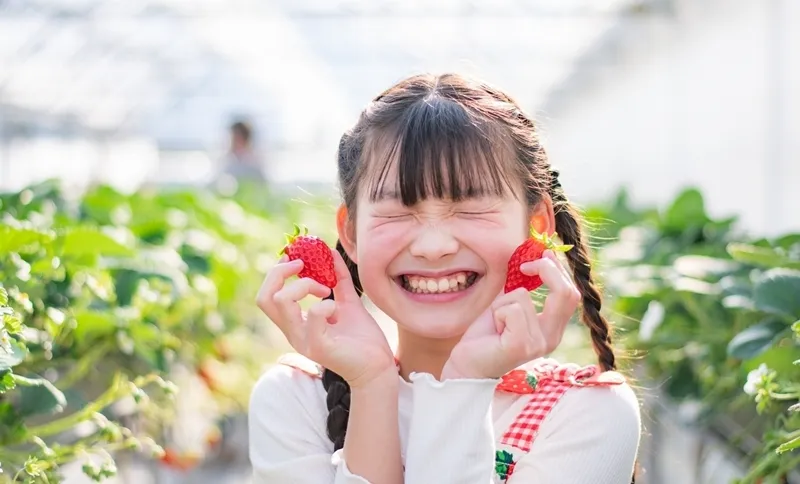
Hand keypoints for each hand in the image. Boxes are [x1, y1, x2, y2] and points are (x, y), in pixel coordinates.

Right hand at [256, 249, 394, 387]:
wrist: (377, 366)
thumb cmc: (362, 338)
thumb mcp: (348, 301)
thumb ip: (338, 279)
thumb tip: (330, 251)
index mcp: (296, 322)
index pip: (267, 295)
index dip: (276, 273)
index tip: (297, 259)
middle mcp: (294, 332)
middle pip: (264, 297)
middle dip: (279, 273)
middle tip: (303, 266)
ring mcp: (303, 340)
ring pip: (282, 302)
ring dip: (304, 285)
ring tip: (327, 290)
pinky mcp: (319, 347)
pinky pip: (312, 316)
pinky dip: (325, 304)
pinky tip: (337, 308)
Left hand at [441, 250, 580, 379]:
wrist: (467, 366)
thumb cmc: (486, 335)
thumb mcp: (508, 305)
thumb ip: (523, 287)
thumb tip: (533, 257)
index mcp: (553, 329)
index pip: (571, 294)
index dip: (559, 270)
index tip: (543, 255)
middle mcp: (552, 338)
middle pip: (565, 293)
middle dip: (546, 270)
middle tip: (524, 265)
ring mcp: (538, 343)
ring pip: (523, 296)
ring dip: (502, 302)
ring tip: (496, 321)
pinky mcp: (521, 345)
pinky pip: (511, 309)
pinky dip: (496, 312)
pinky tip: (493, 330)